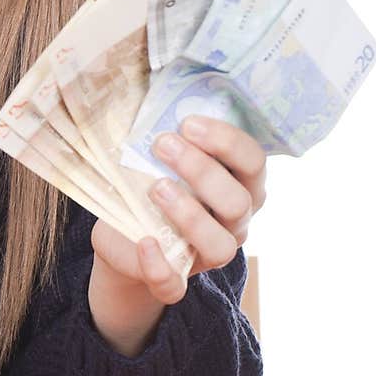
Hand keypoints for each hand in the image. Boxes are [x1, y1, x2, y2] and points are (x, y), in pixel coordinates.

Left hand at [91, 114, 267, 311]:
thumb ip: (165, 134)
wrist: (123, 238)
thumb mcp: (158, 158)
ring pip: (220, 245)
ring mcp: (208, 255)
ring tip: (156, 187)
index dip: (227, 141)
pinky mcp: (175, 281)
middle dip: (202, 170)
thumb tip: (143, 88)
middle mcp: (234, 222)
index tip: (188, 123)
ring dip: (189, 214)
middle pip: (238, 201)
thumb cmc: (150, 185)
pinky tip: (145, 243)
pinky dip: (160, 267)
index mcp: (239, 185)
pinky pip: (176, 286)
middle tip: (163, 145)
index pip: (253, 161)